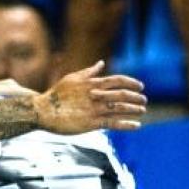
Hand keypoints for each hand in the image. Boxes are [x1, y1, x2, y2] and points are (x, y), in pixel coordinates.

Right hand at [32, 61, 147, 132]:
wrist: (44, 110)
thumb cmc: (56, 94)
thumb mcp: (72, 78)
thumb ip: (88, 71)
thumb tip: (101, 63)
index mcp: (91, 83)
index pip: (117, 80)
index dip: (131, 82)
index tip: (141, 86)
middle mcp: (95, 95)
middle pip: (122, 94)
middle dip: (136, 96)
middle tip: (144, 100)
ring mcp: (94, 109)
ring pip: (120, 108)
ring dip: (134, 109)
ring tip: (142, 110)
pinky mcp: (91, 122)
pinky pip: (113, 123)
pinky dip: (126, 124)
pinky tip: (136, 125)